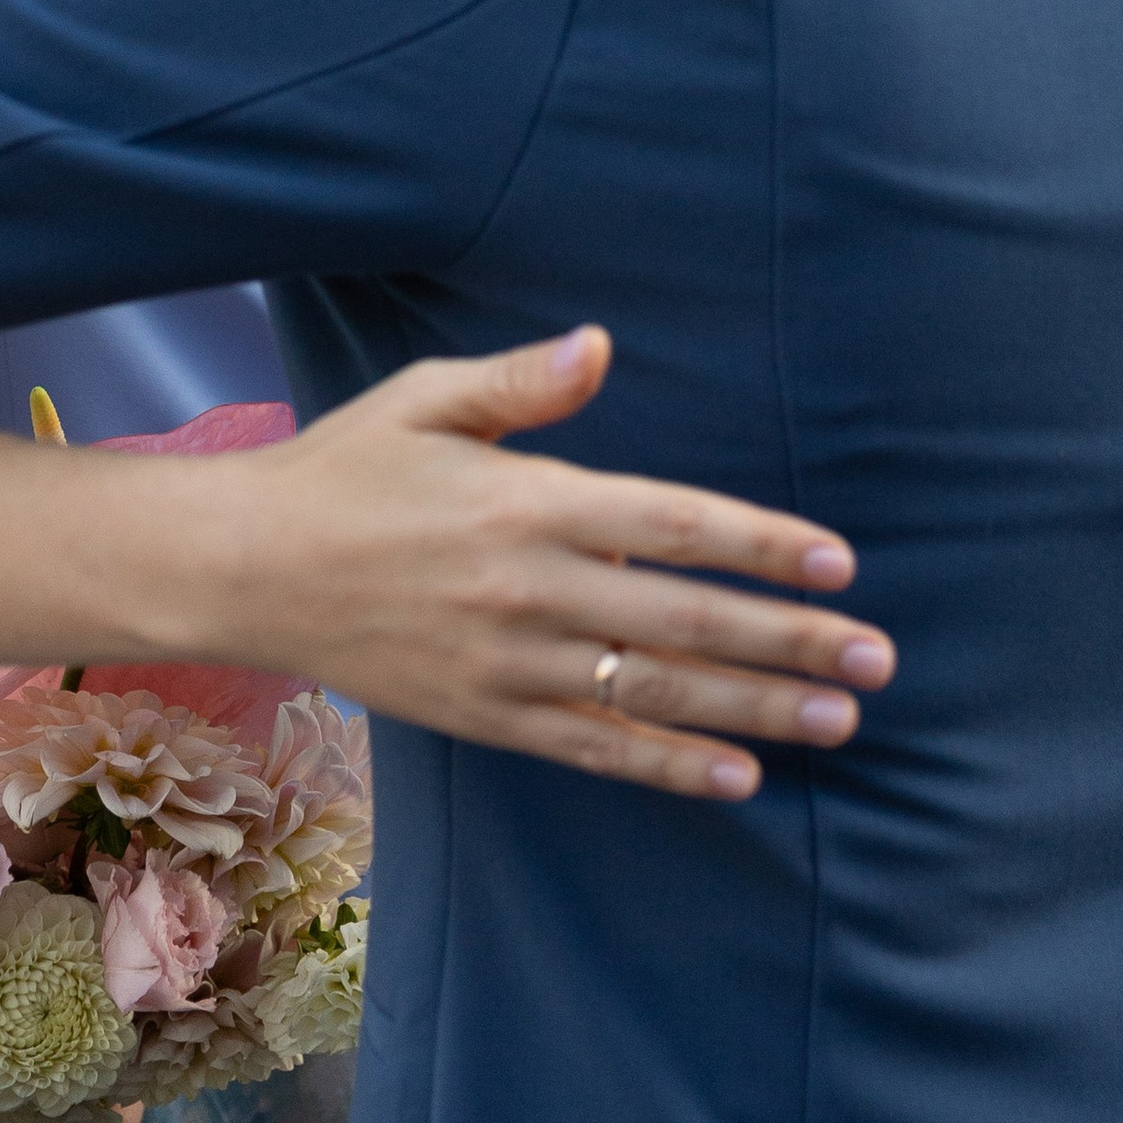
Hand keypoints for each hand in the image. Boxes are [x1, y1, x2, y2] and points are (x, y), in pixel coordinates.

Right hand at [185, 328, 891, 800]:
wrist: (244, 567)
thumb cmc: (343, 469)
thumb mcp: (424, 399)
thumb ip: (522, 382)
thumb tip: (602, 346)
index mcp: (526, 499)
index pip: (675, 523)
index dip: (764, 546)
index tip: (838, 565)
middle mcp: (527, 586)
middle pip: (687, 617)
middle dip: (792, 640)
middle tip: (879, 659)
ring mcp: (507, 662)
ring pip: (654, 691)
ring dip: (756, 708)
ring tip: (839, 720)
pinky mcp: (483, 716)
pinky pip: (593, 749)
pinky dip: (668, 767)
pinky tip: (738, 775)